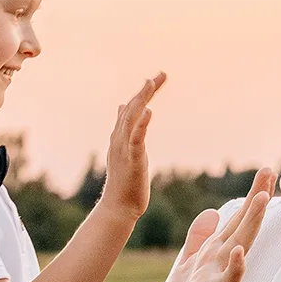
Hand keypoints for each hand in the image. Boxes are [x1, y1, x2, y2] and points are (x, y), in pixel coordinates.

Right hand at [95, 75, 163, 220]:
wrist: (117, 207)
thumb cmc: (124, 182)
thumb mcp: (125, 152)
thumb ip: (124, 130)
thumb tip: (123, 109)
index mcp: (119, 137)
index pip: (130, 109)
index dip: (142, 93)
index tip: (155, 79)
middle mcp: (119, 139)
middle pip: (132, 109)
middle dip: (146, 91)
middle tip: (162, 74)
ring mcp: (124, 149)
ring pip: (131, 119)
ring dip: (141, 100)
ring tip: (151, 83)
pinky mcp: (131, 160)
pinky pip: (136, 140)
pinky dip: (141, 124)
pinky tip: (148, 112)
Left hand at [157, 171, 273, 281]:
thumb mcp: (187, 268)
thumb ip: (199, 241)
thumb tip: (213, 213)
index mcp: (215, 255)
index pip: (238, 220)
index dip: (252, 196)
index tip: (267, 171)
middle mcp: (220, 264)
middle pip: (243, 226)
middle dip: (257, 199)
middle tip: (272, 170)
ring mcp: (215, 280)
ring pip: (237, 246)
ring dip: (250, 223)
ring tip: (261, 199)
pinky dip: (233, 268)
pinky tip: (239, 252)